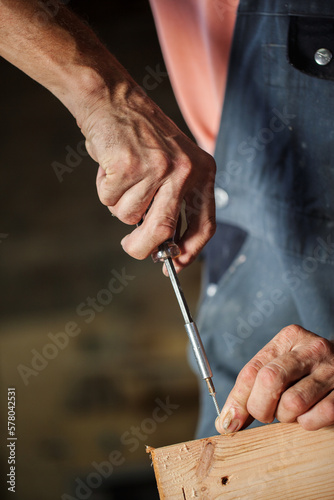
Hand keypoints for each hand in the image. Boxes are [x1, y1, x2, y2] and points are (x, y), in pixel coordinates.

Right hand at [0, 2, 215, 272]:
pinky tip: (110, 165)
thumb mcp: (174, 163)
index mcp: (201, 172)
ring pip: (130, 216)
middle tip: (131, 248)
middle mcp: (184, 171)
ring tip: (122, 175)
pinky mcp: (128, 167)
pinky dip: (105, 189)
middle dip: (143, 247)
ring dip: (119, 204)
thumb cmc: (141, 135)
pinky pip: (110, 199)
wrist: (113, 98)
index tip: (177, 263)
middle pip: (163, 231)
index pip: (205, 225)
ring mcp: (157, 169)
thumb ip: (175, 201)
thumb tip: (166, 246)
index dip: (191, 250)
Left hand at [216, 324, 333, 432]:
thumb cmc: (306, 370)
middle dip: (260, 407)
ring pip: (293, 402)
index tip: (229, 421)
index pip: (252, 369)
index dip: (237, 399)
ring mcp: (332, 370)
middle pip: (269, 380)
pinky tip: (309, 415)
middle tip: (266, 414)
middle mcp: (311, 349)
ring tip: (291, 411)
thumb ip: (252, 388)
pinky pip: (318, 416)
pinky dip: (308, 423)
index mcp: (289, 338)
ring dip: (286, 416)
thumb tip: (226, 421)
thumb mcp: (279, 366)